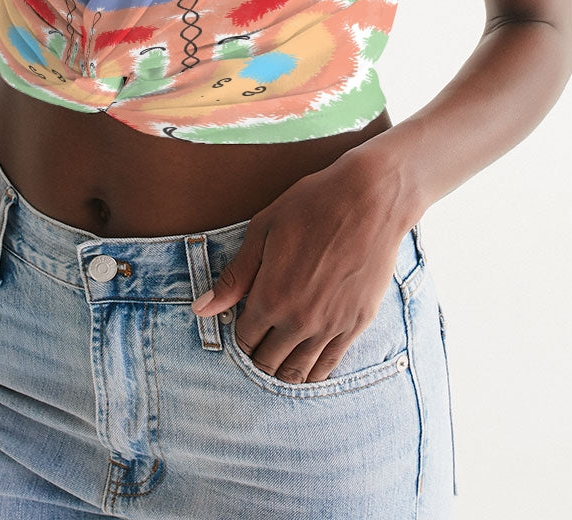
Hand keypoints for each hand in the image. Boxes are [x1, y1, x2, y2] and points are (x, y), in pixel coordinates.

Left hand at [192, 145, 424, 383]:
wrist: (370, 199)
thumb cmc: (312, 205)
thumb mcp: (263, 231)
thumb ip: (234, 276)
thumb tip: (200, 309)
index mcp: (270, 297)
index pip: (244, 340)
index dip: (239, 337)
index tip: (242, 325)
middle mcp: (299, 321)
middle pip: (268, 362)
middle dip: (258, 357)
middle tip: (259, 343)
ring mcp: (330, 326)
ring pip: (299, 372)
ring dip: (284, 371)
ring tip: (280, 358)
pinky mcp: (357, 323)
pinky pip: (330, 364)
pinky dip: (315, 371)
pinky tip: (308, 365)